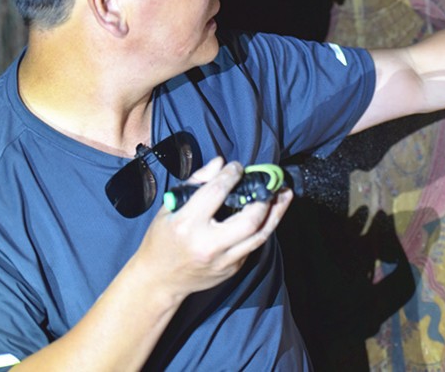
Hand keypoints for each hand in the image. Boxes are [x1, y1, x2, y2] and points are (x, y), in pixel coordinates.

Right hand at [134, 157, 292, 299]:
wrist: (159, 280)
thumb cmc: (163, 239)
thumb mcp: (170, 207)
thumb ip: (197, 182)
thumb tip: (220, 163)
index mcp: (187, 224)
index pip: (217, 192)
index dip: (232, 175)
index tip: (237, 167)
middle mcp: (208, 245)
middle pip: (249, 220)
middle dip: (264, 199)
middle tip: (269, 183)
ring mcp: (223, 261)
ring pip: (259, 235)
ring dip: (276, 213)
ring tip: (285, 195)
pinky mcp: (232, 269)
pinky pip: (253, 245)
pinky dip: (262, 228)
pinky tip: (269, 214)